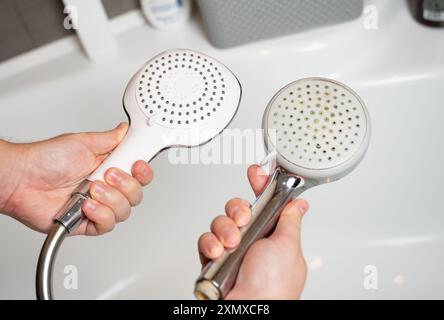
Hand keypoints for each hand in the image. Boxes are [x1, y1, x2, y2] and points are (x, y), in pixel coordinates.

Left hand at [0, 123, 152, 235]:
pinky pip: (107, 225)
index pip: (138, 174)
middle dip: (125, 185)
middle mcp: (106, 187)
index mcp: (108, 167)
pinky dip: (99, 214)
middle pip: (136, 194)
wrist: (21, 180)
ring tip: (90, 189)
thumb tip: (126, 130)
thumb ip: (111, 139)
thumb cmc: (45, 159)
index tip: (137, 165)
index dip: (143, 172)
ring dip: (110, 199)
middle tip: (108, 174)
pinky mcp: (87, 222)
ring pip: (124, 211)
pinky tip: (85, 204)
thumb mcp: (84, 142)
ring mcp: (98, 205)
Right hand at [198, 164, 308, 299]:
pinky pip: (206, 239)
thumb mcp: (288, 246)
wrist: (250, 308)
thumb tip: (298, 204)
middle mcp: (252, 241)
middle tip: (243, 220)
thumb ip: (290, 220)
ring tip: (232, 243)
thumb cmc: (273, 286)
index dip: (261, 185)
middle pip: (239, 208)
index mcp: (273, 235)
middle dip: (238, 210)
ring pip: (220, 221)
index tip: (256, 172)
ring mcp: (232, 250)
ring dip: (224, 230)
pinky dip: (210, 244)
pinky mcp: (215, 259)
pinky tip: (219, 253)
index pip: (266, 202)